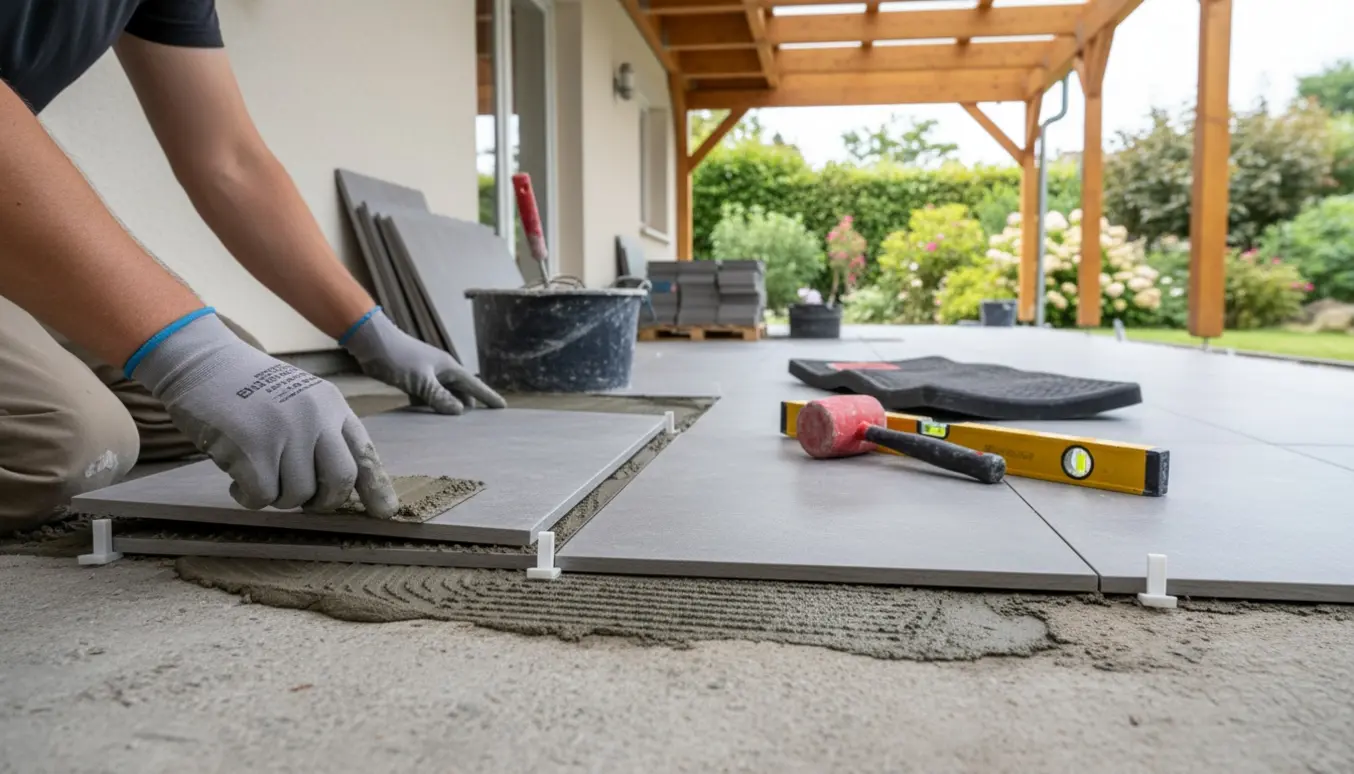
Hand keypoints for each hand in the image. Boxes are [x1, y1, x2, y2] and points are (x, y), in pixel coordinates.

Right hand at [130, 310, 398, 516]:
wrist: (202, 363)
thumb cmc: (248, 388)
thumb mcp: (299, 398)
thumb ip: (322, 431)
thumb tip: (342, 485)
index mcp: (332, 405)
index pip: (364, 452)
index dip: (376, 487)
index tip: (384, 511)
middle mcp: (316, 417)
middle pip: (340, 480)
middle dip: (323, 501)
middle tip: (303, 500)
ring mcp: (287, 432)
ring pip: (298, 495)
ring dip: (277, 497)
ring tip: (259, 474)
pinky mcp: (254, 448)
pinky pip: (263, 497)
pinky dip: (248, 497)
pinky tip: (237, 481)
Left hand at [340, 308, 506, 413]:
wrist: (372, 343)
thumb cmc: (399, 357)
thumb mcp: (421, 380)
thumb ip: (439, 397)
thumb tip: (458, 411)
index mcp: (449, 368)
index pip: (474, 385)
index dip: (488, 397)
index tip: (502, 407)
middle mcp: (442, 372)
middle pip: (461, 393)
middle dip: (468, 408)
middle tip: (476, 428)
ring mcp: (427, 376)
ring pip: (443, 396)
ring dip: (446, 409)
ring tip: (452, 429)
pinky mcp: (413, 380)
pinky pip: (426, 398)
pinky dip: (428, 408)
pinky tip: (426, 420)